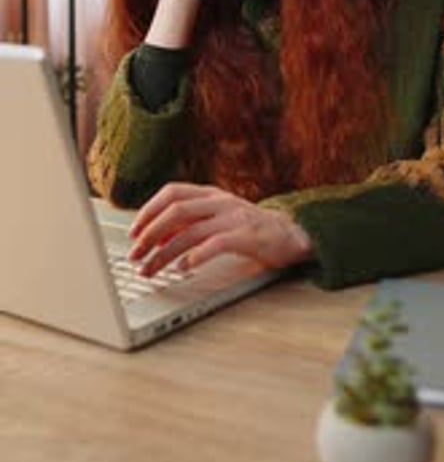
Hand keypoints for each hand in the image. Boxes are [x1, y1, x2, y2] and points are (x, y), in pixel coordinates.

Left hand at [127, 183, 312, 276]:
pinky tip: (183, 269)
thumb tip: (155, 239)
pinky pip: (215, 244)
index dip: (148, 210)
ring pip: (190, 231)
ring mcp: (234, 217)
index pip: (171, 192)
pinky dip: (195, 257)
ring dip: (165, 252)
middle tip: (135, 255)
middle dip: (150, 234)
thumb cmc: (249, 229)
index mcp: (210, 194)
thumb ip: (189, 225)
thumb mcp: (217, 220)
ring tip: (151, 269)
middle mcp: (220, 201)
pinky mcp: (246, 235)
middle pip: (176, 210)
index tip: (133, 232)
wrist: (292, 234)